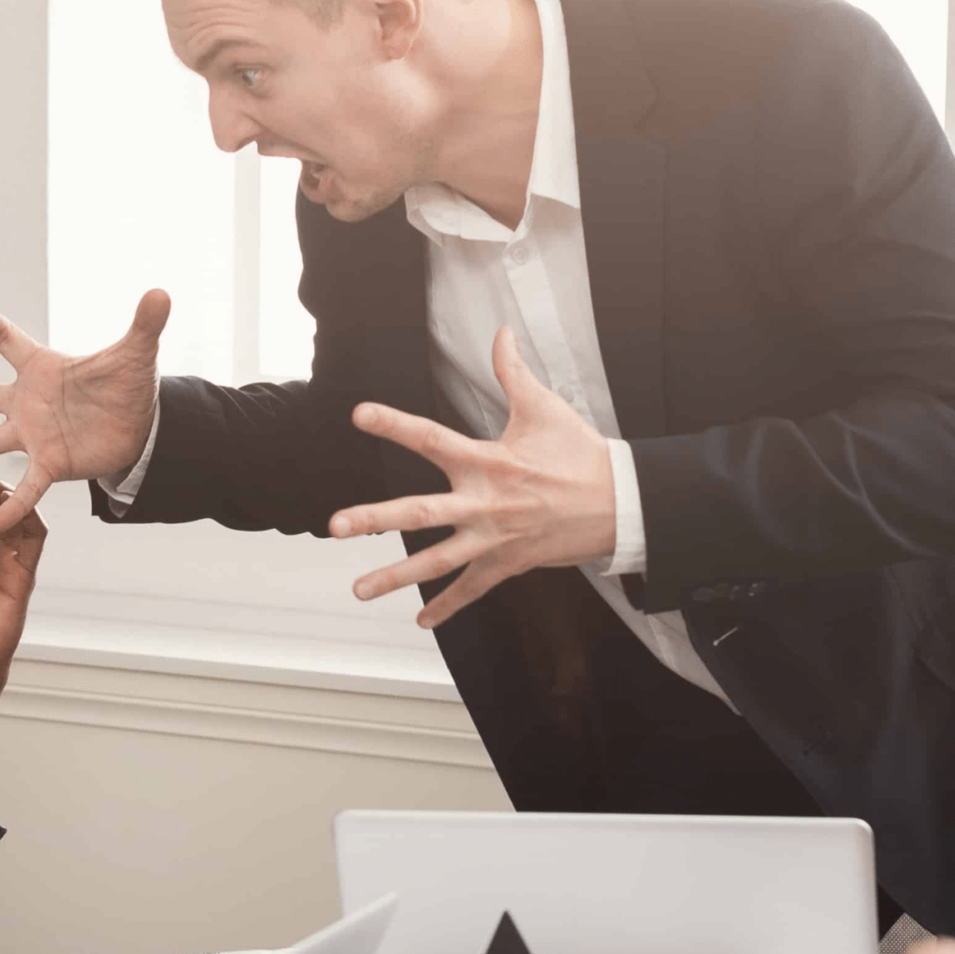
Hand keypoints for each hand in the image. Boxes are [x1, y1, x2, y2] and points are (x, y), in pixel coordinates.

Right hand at [0, 287, 168, 530]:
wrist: (138, 429)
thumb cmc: (127, 386)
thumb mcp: (137, 355)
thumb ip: (145, 325)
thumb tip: (162, 292)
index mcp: (40, 367)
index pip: (4, 336)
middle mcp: (26, 400)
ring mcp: (32, 434)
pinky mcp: (50, 464)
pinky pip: (28, 486)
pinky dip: (14, 504)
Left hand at [328, 329, 616, 627]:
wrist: (620, 503)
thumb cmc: (580, 454)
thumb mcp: (545, 408)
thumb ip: (513, 371)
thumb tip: (501, 332)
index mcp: (488, 461)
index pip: (432, 438)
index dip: (395, 424)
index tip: (359, 414)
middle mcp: (484, 502)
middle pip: (420, 512)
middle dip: (375, 519)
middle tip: (335, 525)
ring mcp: (493, 538)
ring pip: (437, 561)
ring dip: (395, 577)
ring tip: (358, 589)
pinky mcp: (508, 563)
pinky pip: (472, 588)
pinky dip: (448, 606)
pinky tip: (421, 620)